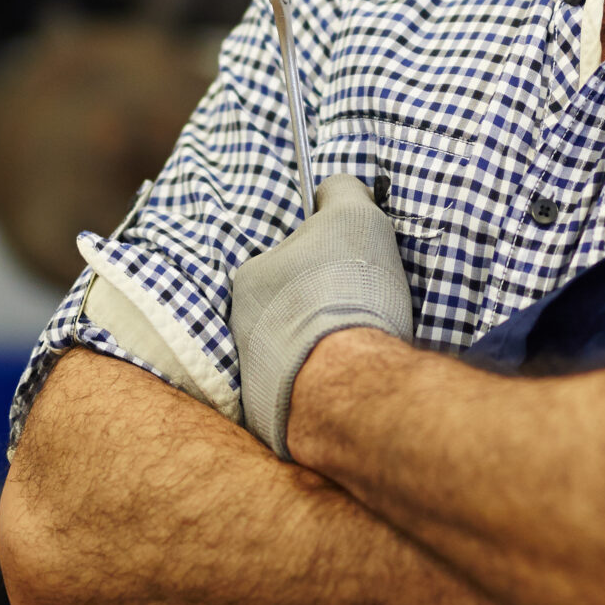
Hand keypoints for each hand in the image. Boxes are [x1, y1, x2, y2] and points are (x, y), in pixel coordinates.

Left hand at [229, 174, 412, 457]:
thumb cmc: (345, 289)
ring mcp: (256, 377)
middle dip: (319, 306)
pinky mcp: (275, 417)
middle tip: (359, 307)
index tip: (350, 271)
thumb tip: (335, 187)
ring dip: (323, 347)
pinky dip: (327, 382)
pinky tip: (354, 377)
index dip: (322, 260)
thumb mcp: (352, 214)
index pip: (284, 260)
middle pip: (287, 308)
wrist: (346, 378)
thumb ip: (341, 191)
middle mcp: (242, 329)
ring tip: (361, 344)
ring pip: (294, 351)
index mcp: (251, 281)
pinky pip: (304, 390)